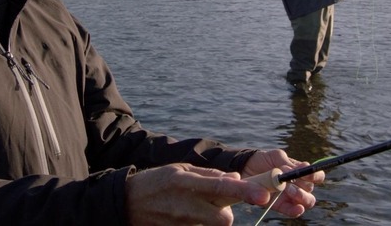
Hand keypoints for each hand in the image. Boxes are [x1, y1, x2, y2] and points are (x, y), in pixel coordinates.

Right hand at [125, 163, 269, 225]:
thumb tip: (235, 177)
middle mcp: (185, 205)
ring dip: (210, 218)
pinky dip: (199, 223)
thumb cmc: (157, 182)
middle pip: (224, 218)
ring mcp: (182, 223)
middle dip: (226, 213)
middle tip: (216, 204)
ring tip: (192, 207)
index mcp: (186, 182)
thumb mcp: (180, 169)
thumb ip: (209, 175)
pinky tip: (184, 214)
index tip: (264, 194)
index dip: (245, 191)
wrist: (127, 203)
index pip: (221, 187)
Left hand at [240, 149, 323, 218]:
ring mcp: (290, 197)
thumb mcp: (276, 156)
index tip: (308, 171)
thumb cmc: (264, 160)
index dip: (315, 175)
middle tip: (289, 180)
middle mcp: (299, 185)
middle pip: (311, 190)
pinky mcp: (281, 206)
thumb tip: (300, 168)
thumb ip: (287, 162)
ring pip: (307, 201)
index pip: (316, 176)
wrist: (246, 168)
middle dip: (303, 185)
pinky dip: (296, 210)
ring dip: (300, 196)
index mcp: (300, 172)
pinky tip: (296, 208)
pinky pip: (293, 211)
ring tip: (287, 189)